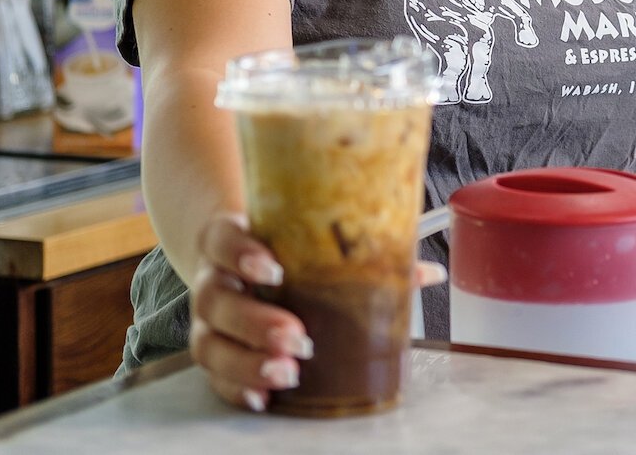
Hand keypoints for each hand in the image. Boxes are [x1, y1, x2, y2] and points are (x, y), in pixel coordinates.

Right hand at [188, 213, 443, 411]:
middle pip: (216, 299)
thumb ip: (363, 253)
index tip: (274, 268)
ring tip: (288, 372)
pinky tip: (264, 396)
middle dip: (255, 322)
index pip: (223, 239)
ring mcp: (208, 319)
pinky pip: (213, 376)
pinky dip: (236, 388)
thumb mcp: (308, 241)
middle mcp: (214, 279)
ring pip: (209, 343)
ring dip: (247, 362)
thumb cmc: (282, 249)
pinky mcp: (213, 350)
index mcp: (230, 241)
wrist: (239, 257)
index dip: (241, 253)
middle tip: (297, 336)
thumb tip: (427, 272)